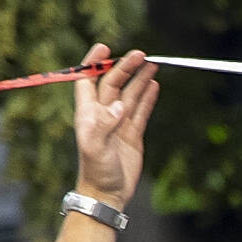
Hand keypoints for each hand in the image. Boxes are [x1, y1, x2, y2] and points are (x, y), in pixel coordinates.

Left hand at [70, 45, 159, 204]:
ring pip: (130, 94)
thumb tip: (119, 105)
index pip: (87, 80)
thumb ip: (105, 125)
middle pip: (113, 83)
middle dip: (126, 67)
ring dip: (139, 79)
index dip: (94, 63)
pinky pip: (142, 110)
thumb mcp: (95, 148)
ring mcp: (119, 123)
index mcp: (88, 114)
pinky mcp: (133, 134)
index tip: (105, 47)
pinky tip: (154, 85)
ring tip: (153, 64)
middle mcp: (103, 114)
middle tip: (141, 54)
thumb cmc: (96, 172)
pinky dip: (148, 97)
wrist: (107, 194)